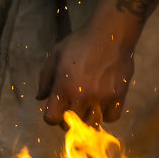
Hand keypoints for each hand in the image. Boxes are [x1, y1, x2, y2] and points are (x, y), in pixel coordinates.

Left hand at [36, 0, 158, 126]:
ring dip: (88, 117)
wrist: (111, 33)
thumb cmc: (80, 42)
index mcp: (63, 88)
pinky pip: (111, 117)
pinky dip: (107, 114)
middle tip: (72, 107)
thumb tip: (40, 97)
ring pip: (92, 123)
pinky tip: (104, 104)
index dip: (52, 117)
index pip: (51, 119)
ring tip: (88, 106)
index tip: (57, 109)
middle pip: (71, 124)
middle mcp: (81, 97)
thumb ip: (45, 78)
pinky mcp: (118, 96)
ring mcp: (101, 98)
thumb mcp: (56, 55)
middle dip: (69, 118)